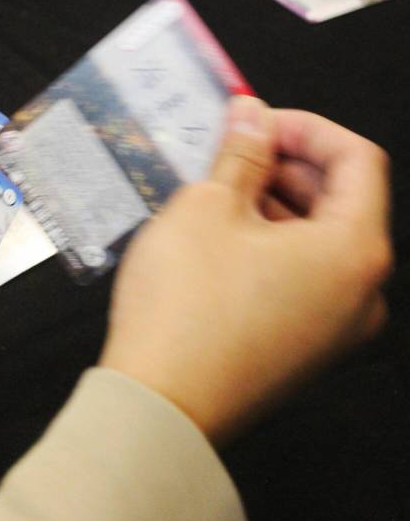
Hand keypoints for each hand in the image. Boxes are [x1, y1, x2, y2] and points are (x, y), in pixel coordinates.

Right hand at [99, 96, 391, 444]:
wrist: (158, 404)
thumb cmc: (183, 314)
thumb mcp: (206, 209)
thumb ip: (240, 153)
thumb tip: (252, 116)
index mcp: (354, 250)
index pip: (357, 160)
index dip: (304, 128)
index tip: (258, 122)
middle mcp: (361, 294)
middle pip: (343, 202)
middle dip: (287, 167)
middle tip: (231, 153)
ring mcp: (336, 329)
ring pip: (320, 243)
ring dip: (275, 207)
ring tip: (217, 196)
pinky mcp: (305, 350)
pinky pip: (303, 280)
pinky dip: (271, 248)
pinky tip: (219, 242)